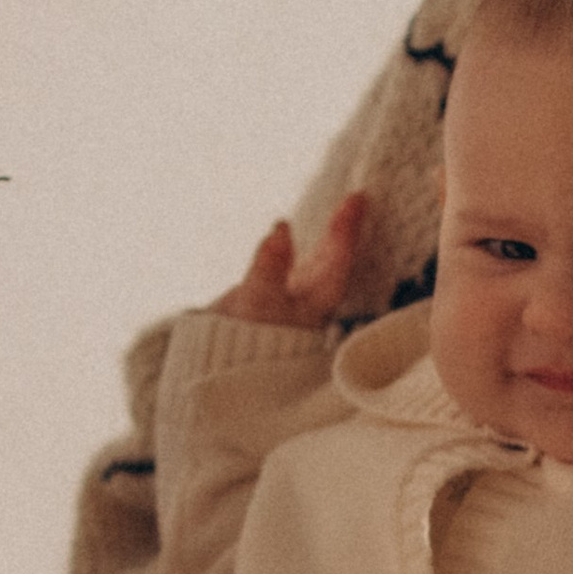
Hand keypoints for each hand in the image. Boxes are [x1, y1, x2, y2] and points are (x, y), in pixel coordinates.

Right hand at [213, 190, 366, 330]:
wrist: (214, 375)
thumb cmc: (239, 343)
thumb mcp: (251, 303)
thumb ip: (267, 267)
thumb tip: (282, 230)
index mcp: (311, 307)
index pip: (336, 263)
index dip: (346, 231)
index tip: (358, 199)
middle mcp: (308, 308)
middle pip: (333, 264)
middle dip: (344, 232)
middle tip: (358, 198)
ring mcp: (291, 307)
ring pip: (317, 269)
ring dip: (328, 241)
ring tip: (343, 212)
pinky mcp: (272, 307)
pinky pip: (295, 273)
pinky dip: (299, 253)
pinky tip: (297, 239)